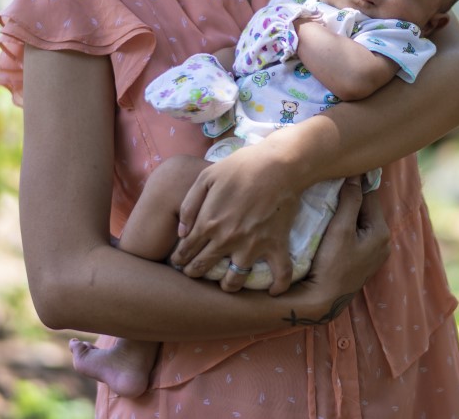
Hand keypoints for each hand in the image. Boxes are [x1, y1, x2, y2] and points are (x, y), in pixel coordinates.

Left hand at [171, 146, 298, 294]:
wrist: (279, 164)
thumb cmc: (242, 167)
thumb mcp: (206, 177)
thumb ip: (189, 205)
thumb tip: (180, 232)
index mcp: (208, 223)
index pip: (186, 250)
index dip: (179, 258)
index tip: (178, 262)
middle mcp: (227, 240)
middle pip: (203, 267)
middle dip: (194, 273)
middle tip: (193, 274)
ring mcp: (252, 246)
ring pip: (234, 281)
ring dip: (227, 286)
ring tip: (225, 285)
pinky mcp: (275, 245)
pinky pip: (279, 274)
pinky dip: (278, 286)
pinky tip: (273, 293)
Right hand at [295, 178, 390, 320]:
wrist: (322, 299)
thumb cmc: (331, 264)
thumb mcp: (340, 229)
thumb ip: (350, 200)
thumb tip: (356, 174)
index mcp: (382, 232)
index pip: (369, 196)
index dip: (354, 185)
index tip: (338, 175)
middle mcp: (383, 242)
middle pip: (365, 209)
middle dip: (350, 199)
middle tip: (329, 190)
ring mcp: (374, 253)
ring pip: (360, 221)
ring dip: (346, 213)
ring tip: (328, 206)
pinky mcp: (362, 260)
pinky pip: (356, 234)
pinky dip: (346, 227)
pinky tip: (331, 226)